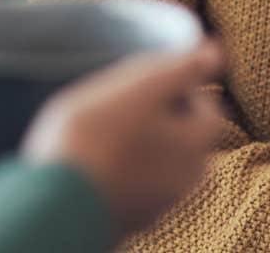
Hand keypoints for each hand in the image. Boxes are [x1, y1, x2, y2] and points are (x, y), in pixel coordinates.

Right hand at [21, 40, 228, 236]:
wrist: (53, 200)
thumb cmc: (94, 136)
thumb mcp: (138, 88)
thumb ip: (180, 68)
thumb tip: (216, 51)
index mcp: (194, 146)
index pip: (209, 110)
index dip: (185, 89)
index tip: (152, 79)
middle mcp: (184, 180)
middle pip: (188, 141)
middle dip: (169, 120)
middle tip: (130, 101)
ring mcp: (156, 203)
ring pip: (162, 166)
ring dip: (147, 147)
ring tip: (110, 130)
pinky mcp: (128, 218)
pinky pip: (136, 186)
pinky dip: (127, 170)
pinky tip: (98, 159)